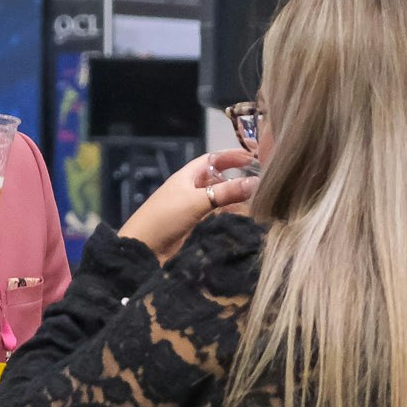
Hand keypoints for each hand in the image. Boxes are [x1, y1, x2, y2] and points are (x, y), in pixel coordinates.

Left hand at [119, 149, 257, 260]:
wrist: (143, 250)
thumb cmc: (165, 217)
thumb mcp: (196, 201)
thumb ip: (226, 192)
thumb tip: (256, 182)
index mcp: (188, 176)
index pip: (214, 159)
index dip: (232, 156)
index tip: (254, 156)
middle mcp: (192, 189)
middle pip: (220, 180)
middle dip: (238, 180)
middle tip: (262, 183)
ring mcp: (194, 209)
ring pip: (221, 200)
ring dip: (237, 201)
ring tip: (259, 203)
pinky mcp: (196, 227)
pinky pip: (218, 218)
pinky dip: (231, 218)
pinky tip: (244, 221)